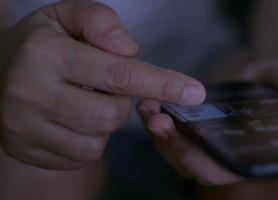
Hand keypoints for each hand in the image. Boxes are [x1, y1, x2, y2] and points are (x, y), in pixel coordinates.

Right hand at [0, 0, 204, 169]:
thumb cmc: (42, 43)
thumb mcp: (67, 16)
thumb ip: (100, 22)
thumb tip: (130, 50)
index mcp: (46, 54)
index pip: (118, 73)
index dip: (161, 83)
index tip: (194, 92)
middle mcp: (31, 93)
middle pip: (111, 115)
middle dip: (120, 103)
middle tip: (103, 87)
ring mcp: (24, 128)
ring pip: (96, 141)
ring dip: (103, 123)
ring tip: (83, 101)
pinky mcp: (25, 150)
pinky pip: (80, 157)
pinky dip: (88, 139)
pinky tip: (73, 120)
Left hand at [138, 48, 277, 185]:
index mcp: (261, 156)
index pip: (232, 171)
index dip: (207, 162)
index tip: (185, 141)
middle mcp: (236, 157)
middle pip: (199, 167)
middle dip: (176, 148)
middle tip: (159, 121)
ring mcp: (217, 145)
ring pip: (182, 154)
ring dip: (161, 136)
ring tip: (149, 109)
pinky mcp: (203, 130)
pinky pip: (178, 134)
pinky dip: (162, 123)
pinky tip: (152, 104)